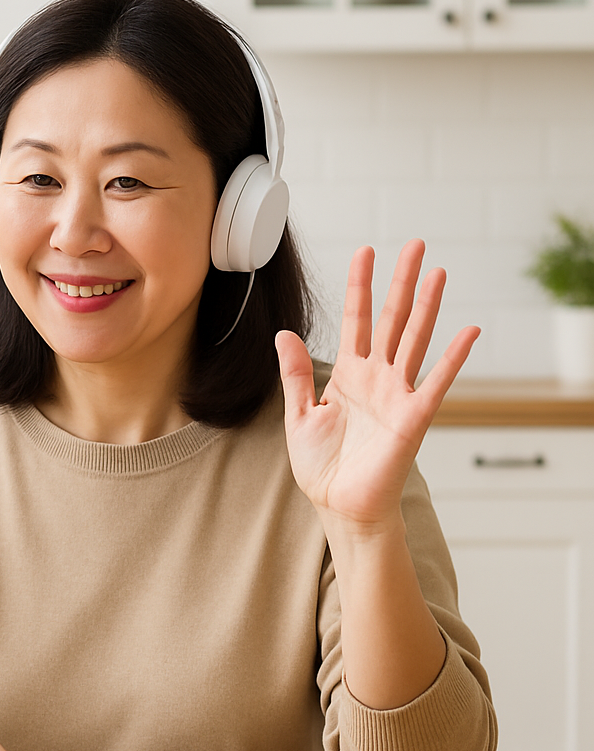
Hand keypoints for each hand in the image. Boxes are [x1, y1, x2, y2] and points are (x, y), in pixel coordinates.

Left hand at [275, 239, 478, 529]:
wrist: (339, 506)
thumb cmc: (321, 466)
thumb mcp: (298, 415)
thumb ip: (295, 375)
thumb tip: (283, 334)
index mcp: (348, 374)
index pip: (356, 320)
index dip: (360, 287)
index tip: (365, 252)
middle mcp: (376, 377)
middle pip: (391, 319)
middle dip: (400, 282)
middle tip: (413, 244)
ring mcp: (397, 394)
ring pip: (414, 339)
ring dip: (427, 306)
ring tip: (437, 271)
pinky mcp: (413, 417)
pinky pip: (437, 382)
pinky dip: (453, 357)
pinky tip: (468, 332)